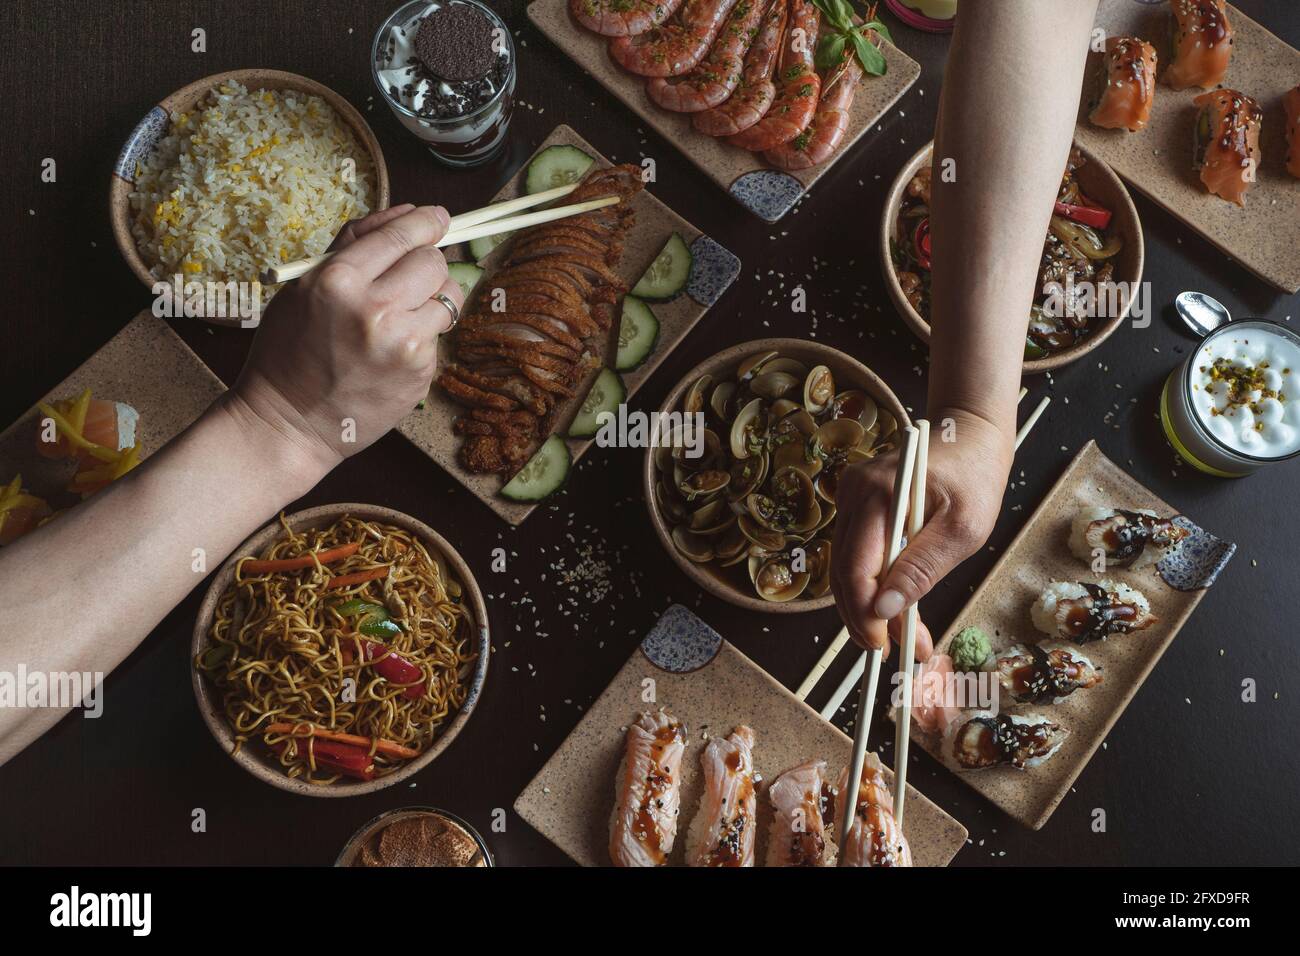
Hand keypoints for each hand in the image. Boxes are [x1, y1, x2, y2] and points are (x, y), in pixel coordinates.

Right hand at [224, 204, 462, 481]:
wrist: (289, 424)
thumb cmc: (290, 351)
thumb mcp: (304, 286)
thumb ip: (353, 243)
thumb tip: (406, 212)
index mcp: (339, 280)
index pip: (401, 235)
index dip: (426, 222)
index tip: (438, 217)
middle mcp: (375, 309)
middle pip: (434, 262)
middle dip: (427, 262)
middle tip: (410, 275)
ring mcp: (403, 343)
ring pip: (449, 296)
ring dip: (433, 297)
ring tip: (403, 312)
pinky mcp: (420, 371)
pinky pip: (438, 335)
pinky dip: (423, 335)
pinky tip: (392, 349)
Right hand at [830, 409, 1011, 658]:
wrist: (969, 435)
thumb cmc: (974, 477)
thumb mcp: (964, 528)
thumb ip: (923, 567)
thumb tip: (886, 610)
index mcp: (879, 494)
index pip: (856, 567)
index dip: (864, 614)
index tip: (883, 647)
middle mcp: (854, 493)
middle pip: (842, 572)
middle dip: (863, 619)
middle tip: (890, 653)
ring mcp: (850, 497)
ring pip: (844, 567)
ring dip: (866, 607)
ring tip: (897, 639)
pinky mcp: (856, 505)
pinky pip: (854, 554)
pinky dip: (870, 585)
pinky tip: (891, 608)